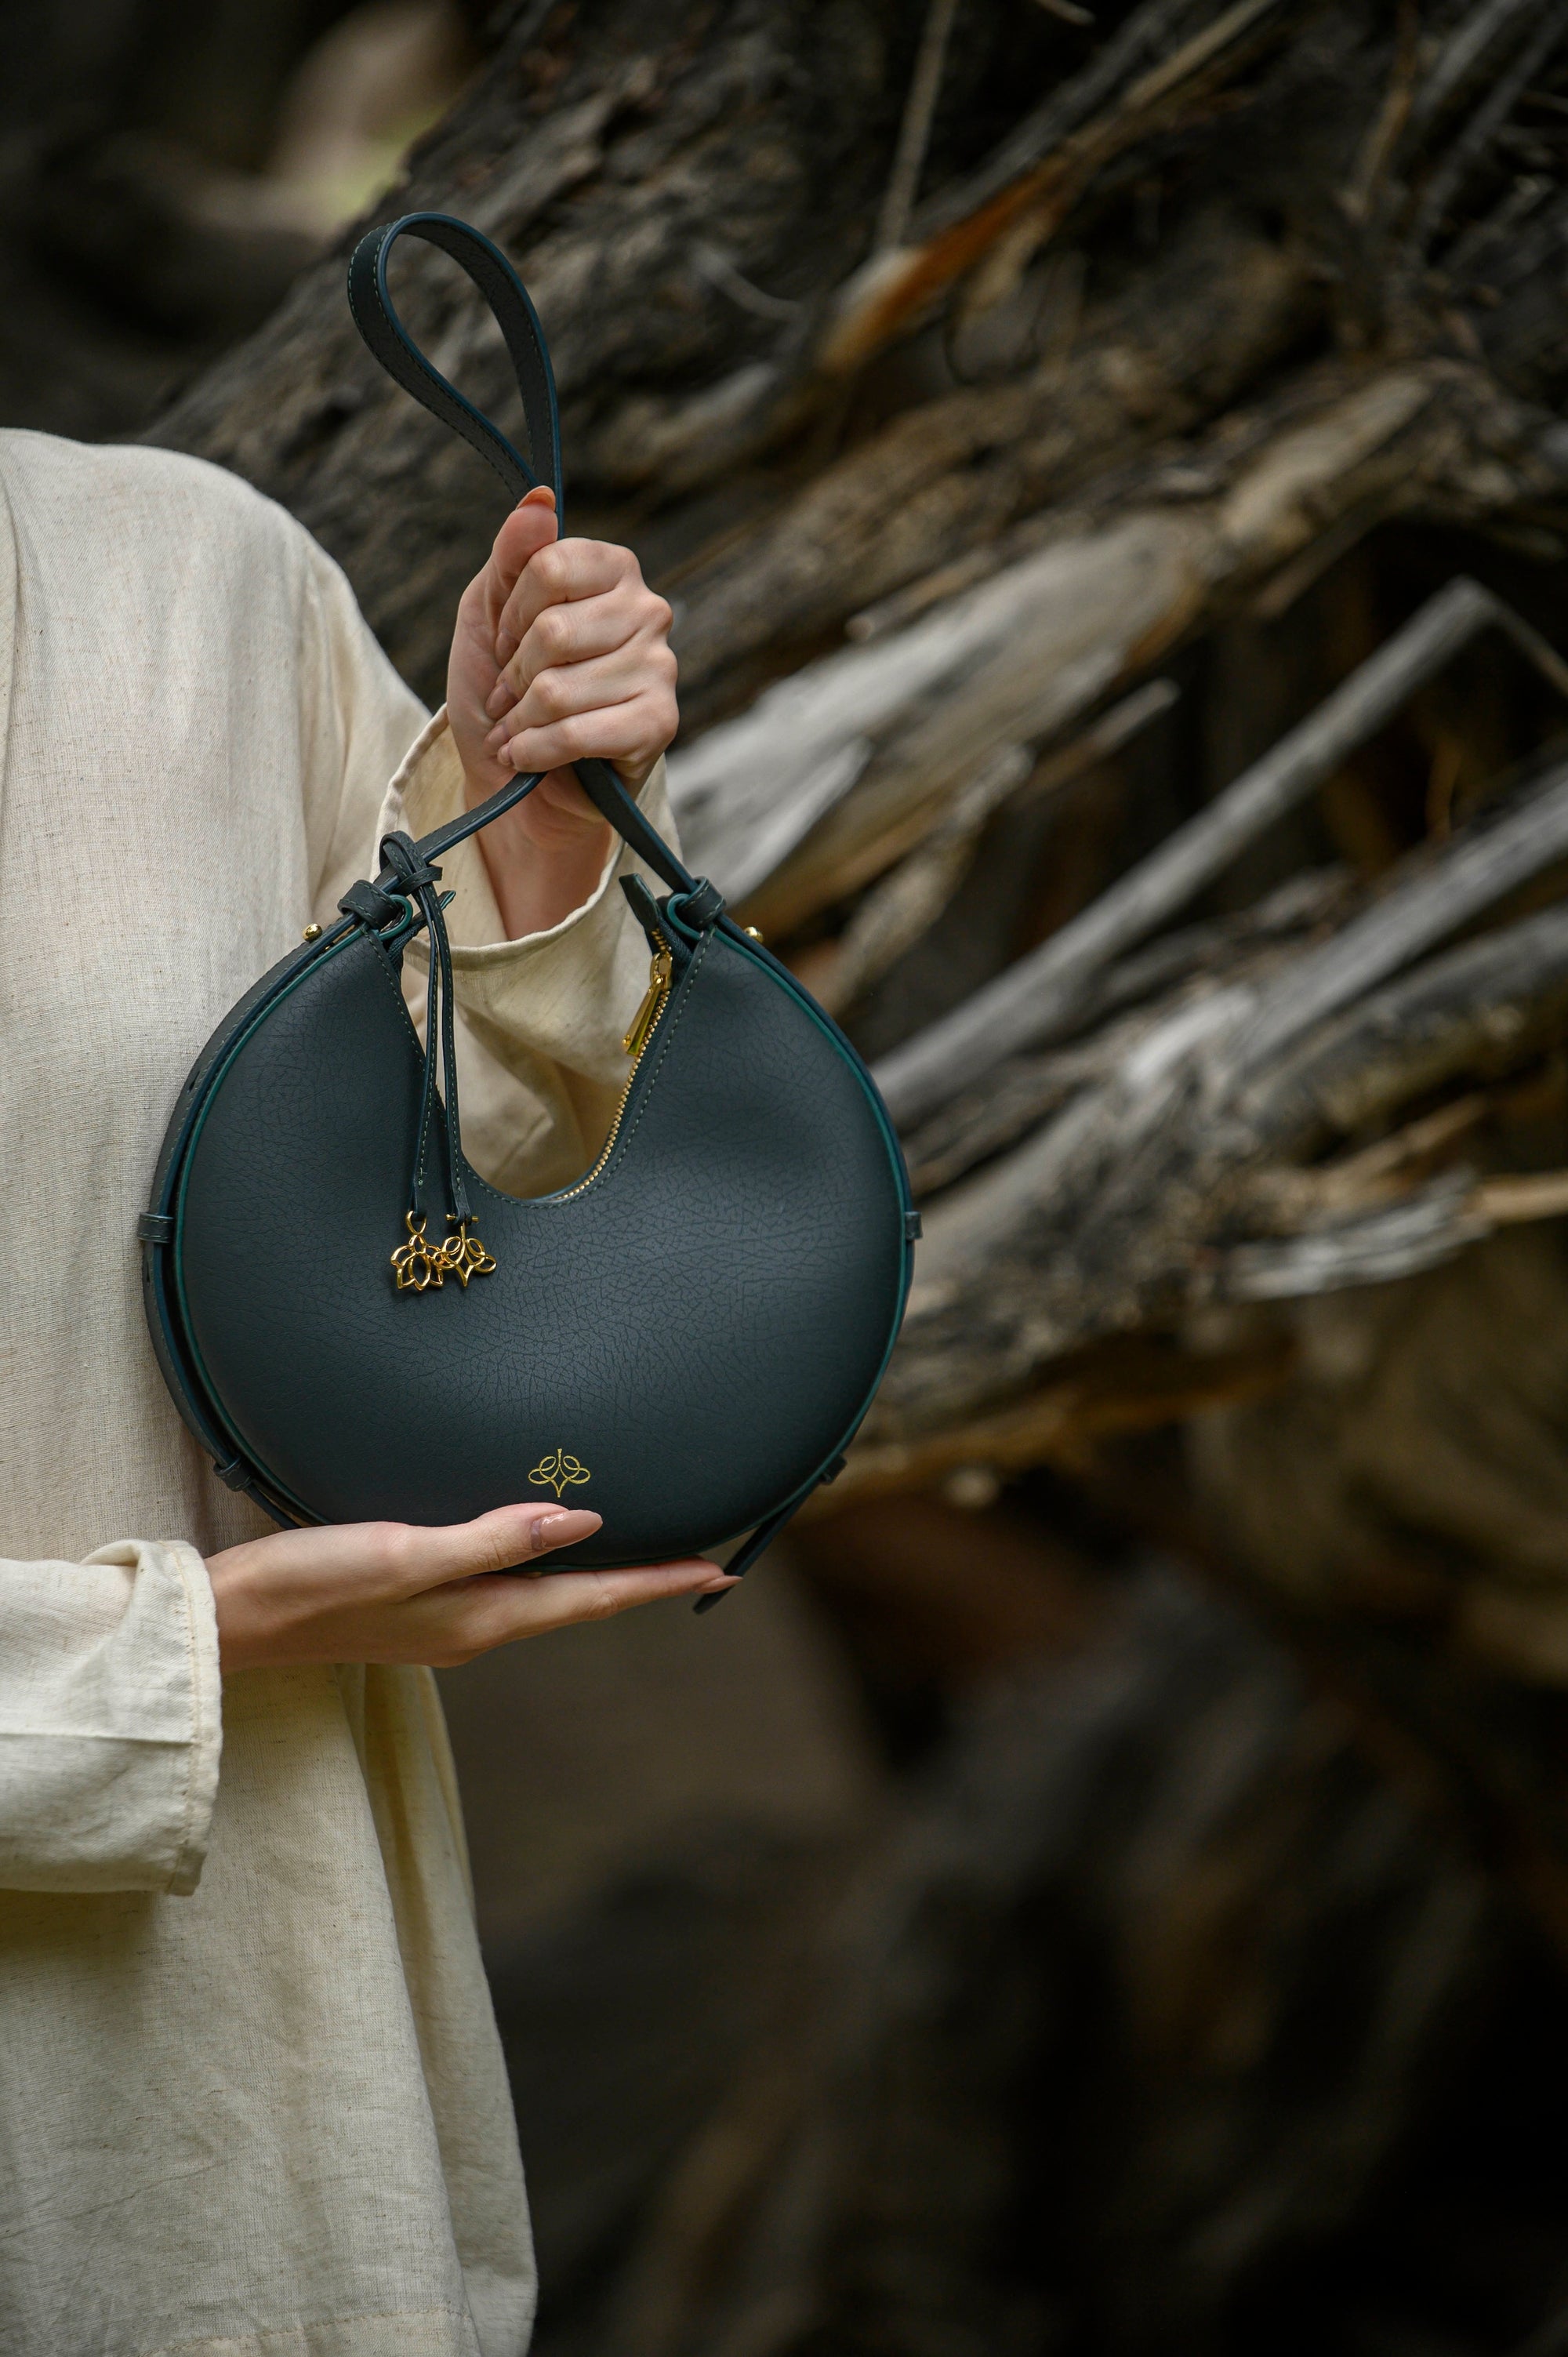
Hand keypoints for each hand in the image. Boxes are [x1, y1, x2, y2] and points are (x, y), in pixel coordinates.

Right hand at [206, 1502, 732, 1671]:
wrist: (234, 1620)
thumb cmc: (313, 1584)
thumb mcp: (407, 1552)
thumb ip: (495, 1538)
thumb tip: (584, 1520)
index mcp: (483, 1618)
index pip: (593, 1598)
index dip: (658, 1582)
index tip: (722, 1568)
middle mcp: (476, 1627)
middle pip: (580, 1602)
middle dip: (643, 1581)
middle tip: (704, 1561)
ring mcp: (448, 1622)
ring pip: (546, 1596)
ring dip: (598, 1577)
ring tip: (645, 1554)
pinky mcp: (419, 1606)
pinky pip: (506, 1587)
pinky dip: (545, 1567)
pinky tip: (545, 1549)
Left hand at [446, 488, 677, 938]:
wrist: (518, 777)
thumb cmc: (506, 690)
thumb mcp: (489, 613)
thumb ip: (511, 554)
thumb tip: (539, 499)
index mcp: (613, 570)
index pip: (550, 564)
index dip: (510, 614)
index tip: (505, 642)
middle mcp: (648, 611)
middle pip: (553, 630)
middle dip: (513, 675)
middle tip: (508, 696)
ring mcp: (660, 668)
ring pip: (559, 689)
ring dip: (519, 720)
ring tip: (516, 731)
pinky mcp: (660, 724)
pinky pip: (578, 732)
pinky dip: (535, 751)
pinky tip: (528, 757)